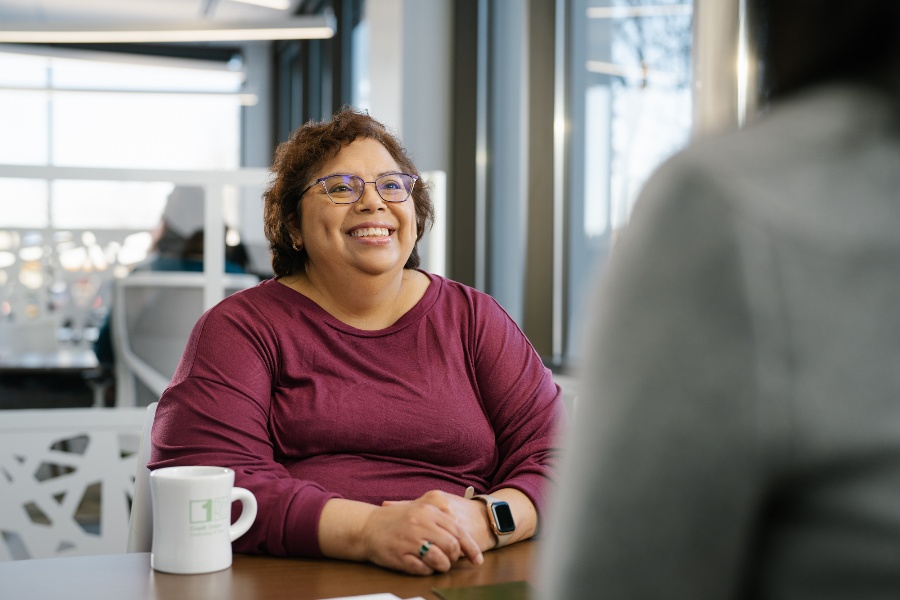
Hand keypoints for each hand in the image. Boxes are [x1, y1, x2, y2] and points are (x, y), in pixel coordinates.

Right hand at [362, 492, 482, 574]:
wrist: (367, 526)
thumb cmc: (396, 519)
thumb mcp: (420, 509)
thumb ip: (441, 518)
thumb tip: (463, 534)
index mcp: (429, 511)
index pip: (458, 531)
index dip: (471, 548)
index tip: (477, 559)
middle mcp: (421, 525)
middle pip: (452, 547)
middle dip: (455, 557)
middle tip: (450, 559)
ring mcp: (410, 541)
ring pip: (440, 560)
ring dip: (443, 566)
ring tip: (437, 564)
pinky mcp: (401, 556)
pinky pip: (423, 570)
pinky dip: (427, 570)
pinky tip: (423, 565)